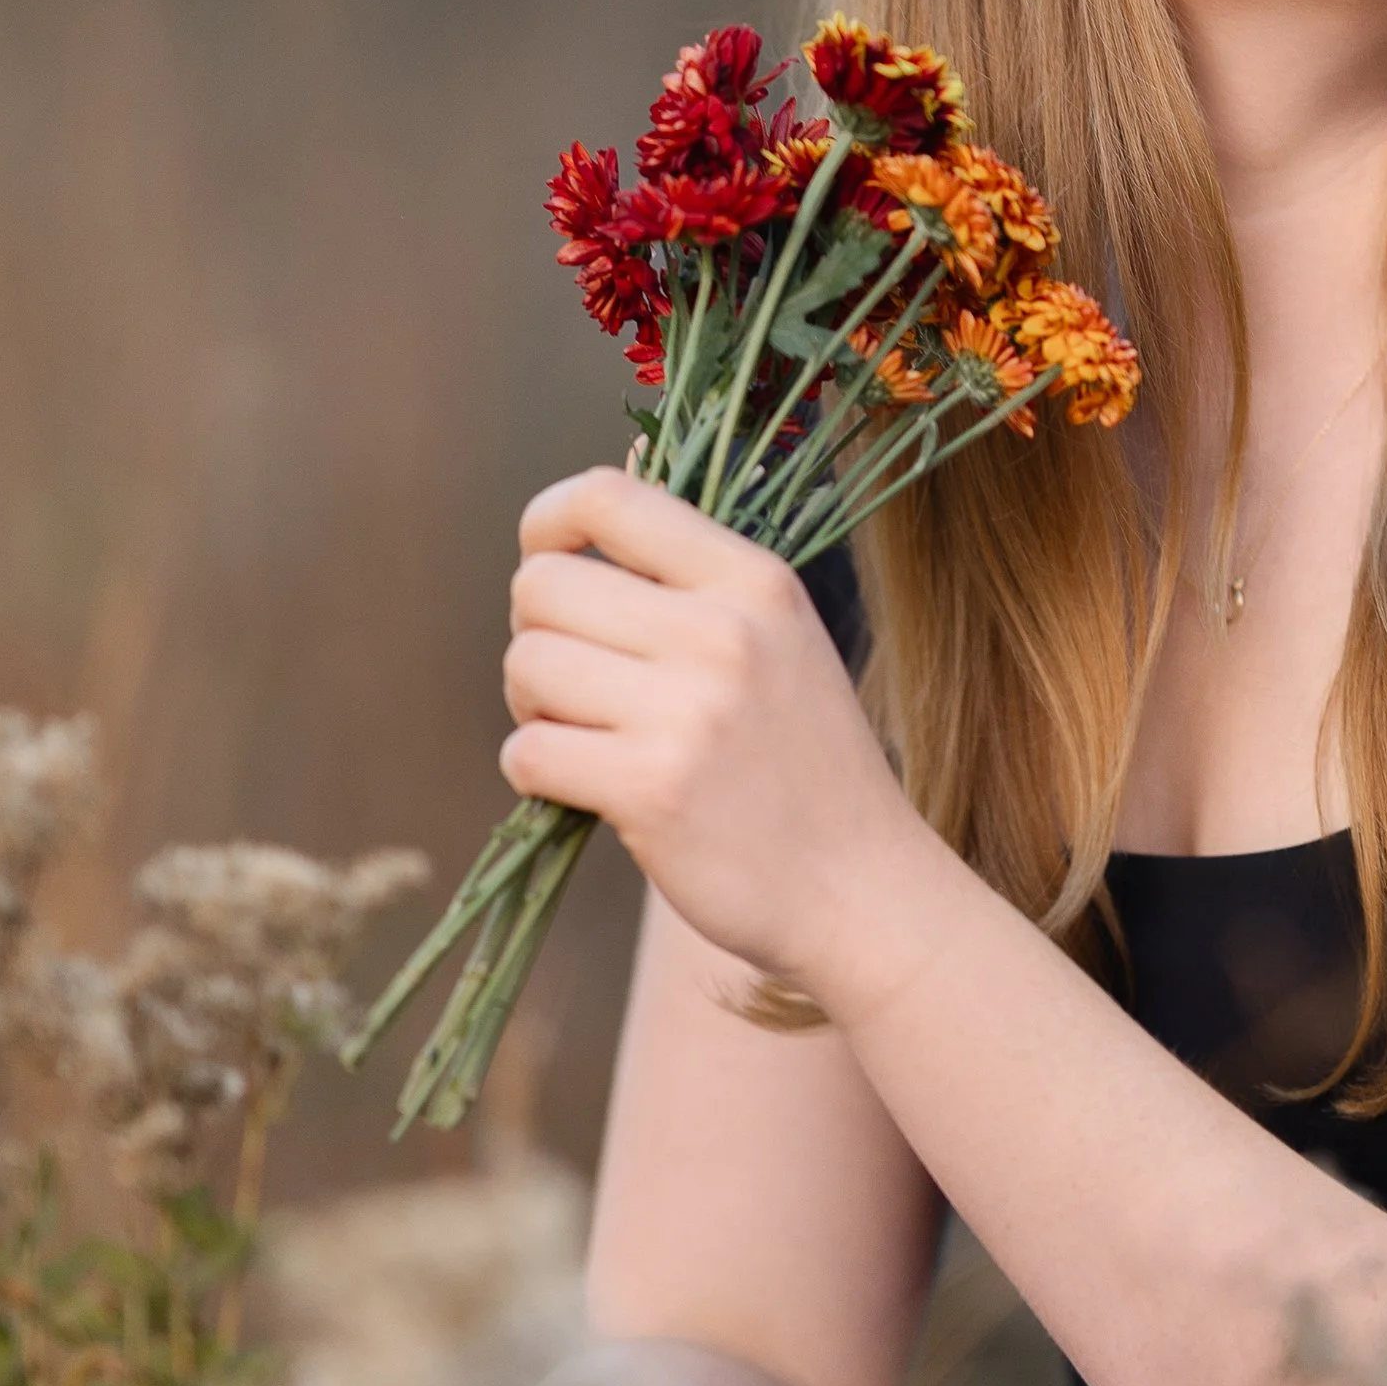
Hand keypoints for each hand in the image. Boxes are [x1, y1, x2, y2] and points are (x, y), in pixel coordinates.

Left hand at [501, 468, 933, 990]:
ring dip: (533, 707)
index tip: (549, 564)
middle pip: (542, 585)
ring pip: (526, 665)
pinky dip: (535, 771)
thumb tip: (568, 535)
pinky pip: (528, 751)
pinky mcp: (651, 790)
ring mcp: (688, 712)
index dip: (547, 524)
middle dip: (536, 633)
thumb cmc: (802, 762)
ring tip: (586, 735)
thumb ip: (693, 584)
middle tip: (575, 682)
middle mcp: (724, 631)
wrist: (860, 887)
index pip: (606, 498)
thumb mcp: (780, 639)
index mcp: (755, 579)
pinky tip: (585, 786)